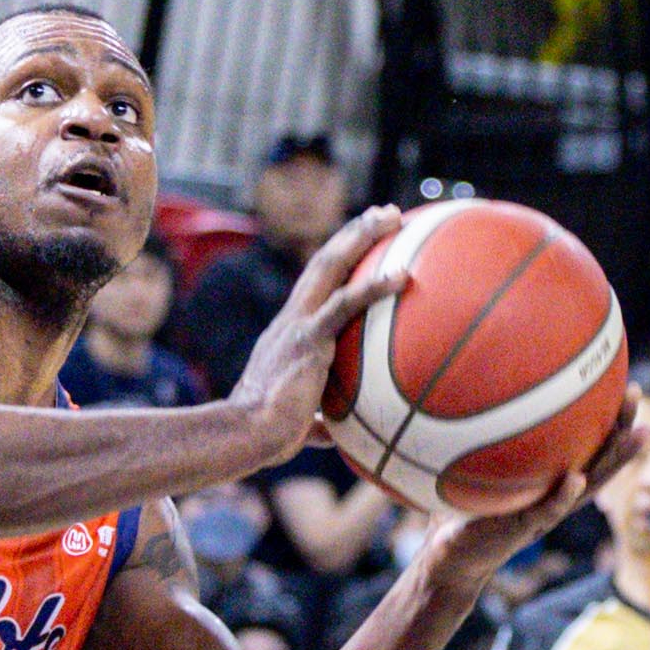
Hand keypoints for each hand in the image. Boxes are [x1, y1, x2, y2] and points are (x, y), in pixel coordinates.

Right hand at [224, 206, 405, 473]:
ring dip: (362, 235)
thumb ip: (317, 420)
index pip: (316, 287)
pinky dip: (375, 287)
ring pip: (330, 265)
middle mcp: (291, 320)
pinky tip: (404, 276)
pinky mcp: (308, 338)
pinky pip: (345, 304)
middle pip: (324, 262)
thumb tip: (333, 433)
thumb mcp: (297, 422)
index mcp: (288, 334)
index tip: (363, 243)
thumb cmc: (267, 436)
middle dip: (354, 233)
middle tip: (385, 213)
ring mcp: (298, 324)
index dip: (339, 261)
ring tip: (392, 215)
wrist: (246, 434)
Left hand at [420, 403, 639, 581]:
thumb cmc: (462, 511)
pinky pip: (547, 511)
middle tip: (637, 394)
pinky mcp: (521, 530)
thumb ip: (478, 438)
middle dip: (620, 427)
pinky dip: (563, 496)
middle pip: (599, 459)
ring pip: (589, 484)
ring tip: (638, 433)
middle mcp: (555, 495)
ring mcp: (543, 514)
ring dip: (614, 460)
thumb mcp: (474, 468)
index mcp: (550, 480)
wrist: (450, 559)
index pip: (586, 443)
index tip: (620, 380)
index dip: (605, 416)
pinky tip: (577, 477)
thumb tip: (464, 388)